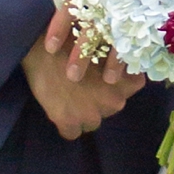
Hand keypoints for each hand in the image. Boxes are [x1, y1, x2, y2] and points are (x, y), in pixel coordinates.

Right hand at [21, 11, 145, 139]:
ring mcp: (90, 114)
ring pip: (92, 123)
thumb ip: (115, 62)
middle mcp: (113, 101)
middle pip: (110, 108)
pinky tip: (58, 109)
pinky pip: (71, 133)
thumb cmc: (71, 39)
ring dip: (82, 114)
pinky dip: (66, 125)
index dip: (118, 82)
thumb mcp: (103, 46)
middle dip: (98, 100)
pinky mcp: (67, 121)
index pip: (132, 87)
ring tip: (68, 97)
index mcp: (124, 81)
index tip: (105, 77)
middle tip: (81, 86)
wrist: (41, 46)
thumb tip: (116, 71)